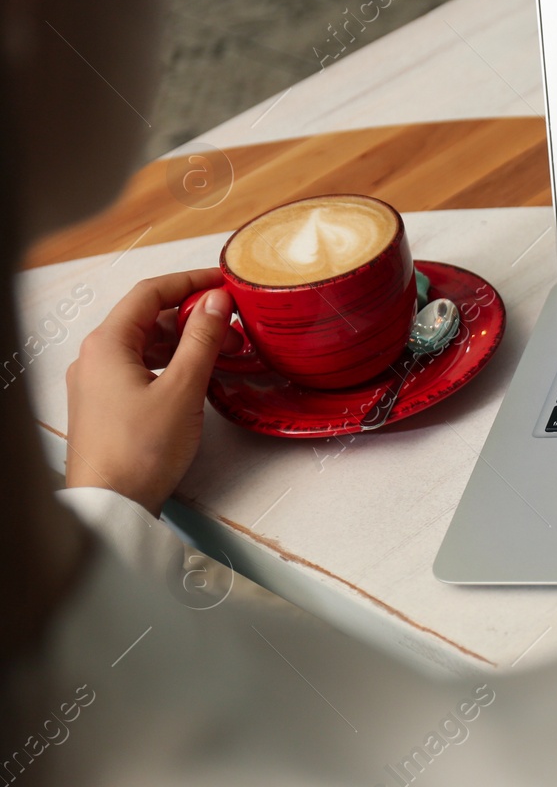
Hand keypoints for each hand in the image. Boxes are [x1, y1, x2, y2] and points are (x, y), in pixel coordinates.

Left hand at [65, 270, 238, 515]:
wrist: (110, 504)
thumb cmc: (140, 451)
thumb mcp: (182, 388)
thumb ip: (202, 340)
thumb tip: (216, 303)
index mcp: (107, 344)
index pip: (149, 293)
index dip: (189, 282)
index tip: (222, 282)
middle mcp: (95, 357)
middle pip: (146, 318)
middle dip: (191, 317)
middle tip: (231, 325)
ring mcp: (96, 382)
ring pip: (144, 345)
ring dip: (183, 342)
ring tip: (221, 352)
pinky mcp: (105, 405)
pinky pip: (139, 368)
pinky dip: (169, 364)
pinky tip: (194, 376)